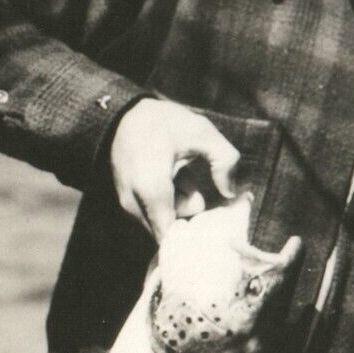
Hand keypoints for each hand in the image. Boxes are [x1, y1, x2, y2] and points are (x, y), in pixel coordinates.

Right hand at [109, 99, 240, 240]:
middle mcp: (135, 205)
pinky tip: (170, 178)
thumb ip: (225, 160)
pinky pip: (154, 215)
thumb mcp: (201, 131)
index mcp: (152, 190)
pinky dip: (167, 202)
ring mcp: (128, 206)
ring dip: (179, 205)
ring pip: (164, 222)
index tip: (213, 222)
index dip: (195, 236)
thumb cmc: (162, 122)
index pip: (173, 238)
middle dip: (190, 216)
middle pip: (172, 231)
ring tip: (181, 175)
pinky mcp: (127, 203)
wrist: (122, 114)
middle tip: (197, 185)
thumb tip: (231, 193)